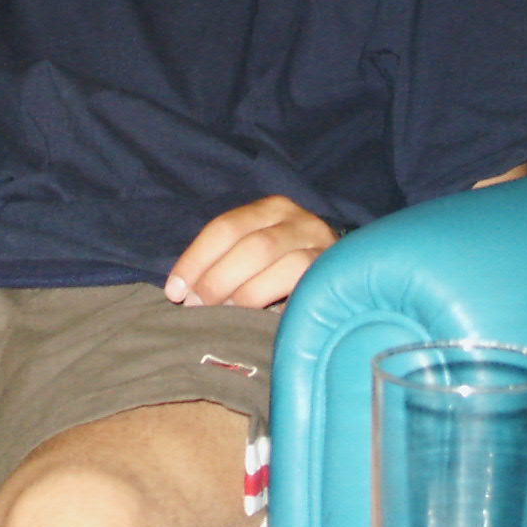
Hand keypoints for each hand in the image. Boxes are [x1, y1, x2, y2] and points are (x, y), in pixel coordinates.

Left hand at [164, 195, 338, 308]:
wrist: (351, 271)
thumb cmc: (285, 268)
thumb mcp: (255, 253)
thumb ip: (226, 261)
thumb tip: (182, 292)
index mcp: (270, 209)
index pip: (225, 227)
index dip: (196, 259)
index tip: (175, 291)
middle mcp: (298, 219)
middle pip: (251, 245)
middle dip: (218, 279)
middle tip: (197, 308)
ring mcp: (321, 244)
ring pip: (279, 262)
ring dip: (245, 293)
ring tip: (225, 314)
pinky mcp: (336, 271)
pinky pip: (305, 284)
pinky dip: (277, 302)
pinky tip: (259, 318)